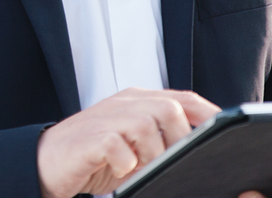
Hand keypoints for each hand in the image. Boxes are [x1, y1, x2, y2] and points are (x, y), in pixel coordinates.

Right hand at [36, 88, 220, 197]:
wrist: (46, 161)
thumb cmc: (95, 155)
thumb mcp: (133, 142)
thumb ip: (161, 137)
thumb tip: (199, 150)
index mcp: (138, 101)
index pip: (183, 98)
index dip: (208, 114)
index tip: (225, 134)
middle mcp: (125, 104)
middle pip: (169, 109)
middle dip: (179, 140)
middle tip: (173, 164)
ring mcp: (107, 119)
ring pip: (147, 126)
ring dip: (151, 155)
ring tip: (142, 172)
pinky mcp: (90, 139)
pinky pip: (119, 147)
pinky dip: (126, 164)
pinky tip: (120, 174)